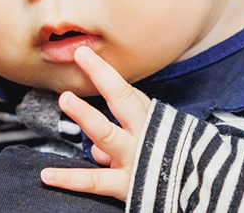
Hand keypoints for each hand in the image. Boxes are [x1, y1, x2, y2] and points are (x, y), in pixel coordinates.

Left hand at [40, 46, 152, 199]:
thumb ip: (125, 129)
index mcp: (148, 119)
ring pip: (107, 135)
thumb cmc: (166, 158)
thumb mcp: (153, 135)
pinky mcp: (126, 186)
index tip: (82, 53)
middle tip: (81, 57)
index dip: (103, 72)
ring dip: (87, 115)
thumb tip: (96, 142)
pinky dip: (70, 179)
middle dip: (103, 80)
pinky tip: (47, 175)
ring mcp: (134, 159)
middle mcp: (143, 135)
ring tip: (65, 99)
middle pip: (122, 102)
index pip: (124, 91)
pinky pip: (94, 181)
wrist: (196, 189)